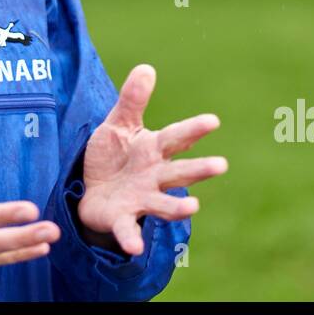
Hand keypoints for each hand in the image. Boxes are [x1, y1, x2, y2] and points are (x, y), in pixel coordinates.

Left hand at [77, 63, 226, 255]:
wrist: (92, 190)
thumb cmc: (114, 155)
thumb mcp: (118, 123)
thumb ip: (132, 99)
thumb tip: (147, 67)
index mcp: (154, 149)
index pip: (177, 137)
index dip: (194, 129)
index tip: (213, 120)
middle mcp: (154, 176)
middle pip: (179, 172)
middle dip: (199, 169)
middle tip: (221, 165)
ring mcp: (141, 199)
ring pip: (163, 203)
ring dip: (177, 207)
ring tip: (192, 207)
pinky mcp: (122, 219)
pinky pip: (128, 229)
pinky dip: (132, 238)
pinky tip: (135, 247)